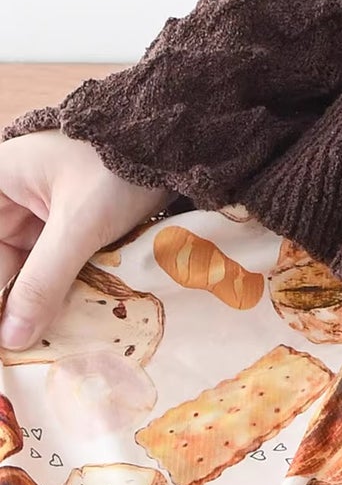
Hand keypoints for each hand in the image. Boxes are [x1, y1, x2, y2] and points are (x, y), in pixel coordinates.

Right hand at [0, 132, 169, 349]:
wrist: (181, 138)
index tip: (4, 336)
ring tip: (40, 343)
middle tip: (24, 346)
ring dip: (37, 303)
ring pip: (29, 270)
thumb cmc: (121, 165)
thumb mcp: (79, 224)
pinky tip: (62, 322)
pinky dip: (60, 290)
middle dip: (14, 305)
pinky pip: (55, 266)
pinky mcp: (72, 224)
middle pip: (4, 265)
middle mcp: (11, 199)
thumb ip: (43, 281)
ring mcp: (41, 212)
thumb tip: (12, 338)